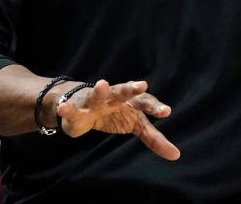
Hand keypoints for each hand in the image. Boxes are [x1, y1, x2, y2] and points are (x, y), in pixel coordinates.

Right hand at [56, 79, 179, 160]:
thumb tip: (176, 155)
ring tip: (102, 85)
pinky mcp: (77, 110)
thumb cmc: (115, 113)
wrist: (82, 105)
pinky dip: (67, 109)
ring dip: (100, 90)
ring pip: (97, 95)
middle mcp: (113, 98)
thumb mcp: (135, 124)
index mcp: (131, 101)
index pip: (145, 102)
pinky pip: (72, 110)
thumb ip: (154, 138)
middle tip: (141, 85)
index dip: (154, 106)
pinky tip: (64, 108)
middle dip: (130, 89)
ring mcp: (95, 102)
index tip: (165, 111)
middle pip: (123, 92)